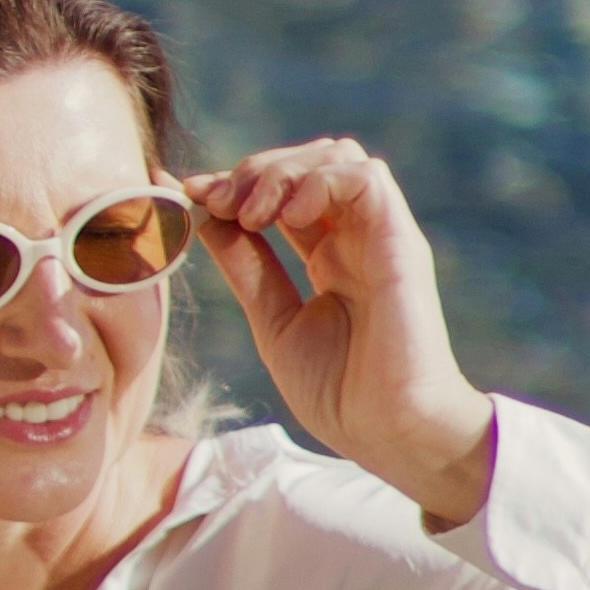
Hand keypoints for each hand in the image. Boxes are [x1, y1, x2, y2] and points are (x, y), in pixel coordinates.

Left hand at [189, 139, 498, 524]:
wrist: (391, 434)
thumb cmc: (342, 393)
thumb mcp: (274, 323)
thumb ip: (247, 269)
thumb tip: (206, 216)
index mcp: (327, 256)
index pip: (282, 192)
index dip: (235, 183)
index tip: (188, 192)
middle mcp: (355, 237)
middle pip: (307, 160)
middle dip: (254, 170)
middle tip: (220, 203)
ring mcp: (379, 236)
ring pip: (336, 155)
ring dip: (283, 170)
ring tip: (253, 215)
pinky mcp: (400, 242)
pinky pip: (366, 178)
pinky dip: (320, 182)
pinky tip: (288, 217)